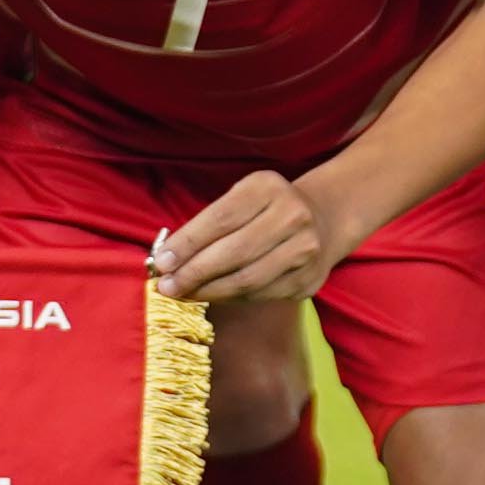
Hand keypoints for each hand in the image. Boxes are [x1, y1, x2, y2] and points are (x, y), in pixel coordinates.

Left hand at [148, 170, 342, 305]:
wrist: (322, 219)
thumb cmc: (264, 209)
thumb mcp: (240, 199)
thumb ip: (207, 224)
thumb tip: (167, 259)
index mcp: (267, 187)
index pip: (220, 218)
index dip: (188, 243)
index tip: (161, 262)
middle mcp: (292, 215)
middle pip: (233, 252)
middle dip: (194, 273)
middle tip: (166, 287)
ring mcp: (305, 249)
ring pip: (247, 279)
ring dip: (208, 291)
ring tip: (183, 294)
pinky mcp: (308, 278)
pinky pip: (261, 294)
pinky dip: (231, 297)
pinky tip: (213, 295)